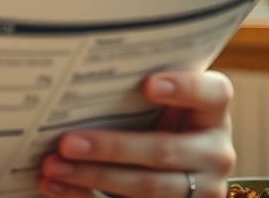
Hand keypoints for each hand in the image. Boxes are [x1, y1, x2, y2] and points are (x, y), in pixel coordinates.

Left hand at [38, 70, 235, 197]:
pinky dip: (85, 196)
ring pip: (147, 186)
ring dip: (94, 176)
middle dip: (111, 147)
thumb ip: (134, 94)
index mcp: (212, 114)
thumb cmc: (156, 123)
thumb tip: (75, 82)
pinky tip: (57, 186)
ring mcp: (202, 190)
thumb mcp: (159, 107)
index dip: (185, 88)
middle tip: (67, 142)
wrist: (172, 168)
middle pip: (164, 150)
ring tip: (53, 166)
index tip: (148, 84)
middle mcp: (214, 153)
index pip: (214, 94)